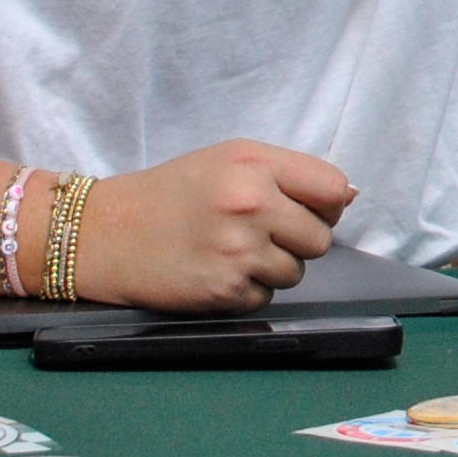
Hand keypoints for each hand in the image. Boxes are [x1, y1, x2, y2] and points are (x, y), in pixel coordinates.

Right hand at [77, 139, 353, 311]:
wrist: (107, 233)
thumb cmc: (173, 193)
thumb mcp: (229, 160)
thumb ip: (290, 173)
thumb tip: (350, 196)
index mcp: (255, 164)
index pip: (334, 188)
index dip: (327, 204)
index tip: (308, 210)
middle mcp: (251, 204)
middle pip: (321, 237)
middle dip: (298, 240)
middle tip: (261, 234)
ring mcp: (238, 250)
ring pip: (296, 272)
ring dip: (273, 268)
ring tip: (232, 251)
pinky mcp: (224, 290)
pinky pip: (266, 297)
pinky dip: (247, 290)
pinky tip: (217, 271)